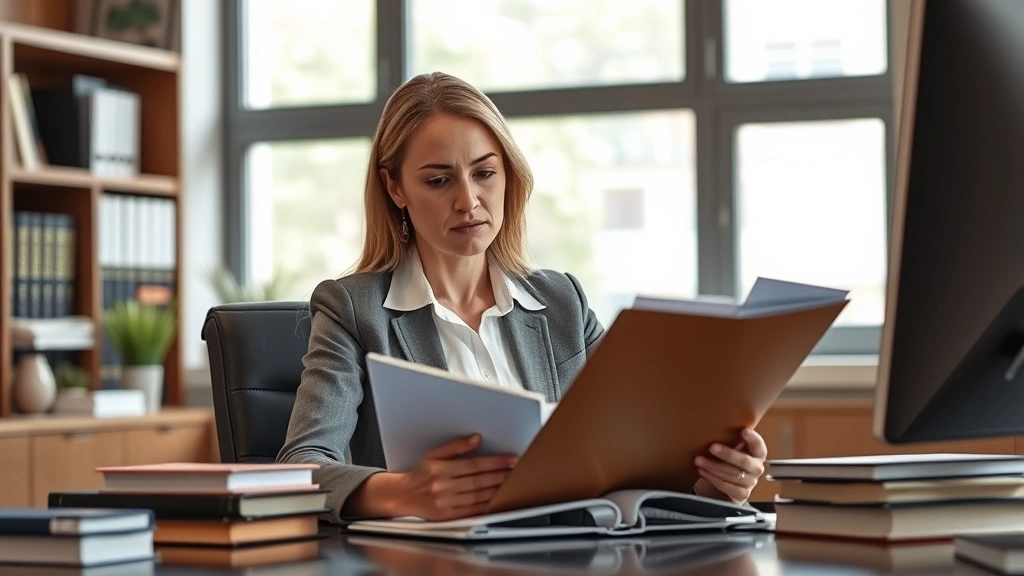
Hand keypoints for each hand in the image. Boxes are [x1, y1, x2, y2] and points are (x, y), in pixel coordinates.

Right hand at [397, 434, 516, 520]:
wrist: (404, 496)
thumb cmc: (421, 474)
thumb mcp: (434, 455)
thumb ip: (455, 446)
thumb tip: (476, 439)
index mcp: (440, 469)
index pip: (474, 465)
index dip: (495, 462)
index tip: (510, 459)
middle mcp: (443, 486)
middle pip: (478, 480)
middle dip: (499, 475)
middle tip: (514, 470)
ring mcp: (446, 502)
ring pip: (477, 496)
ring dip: (496, 489)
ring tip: (509, 483)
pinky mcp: (448, 515)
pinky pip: (472, 509)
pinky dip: (486, 504)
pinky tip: (495, 498)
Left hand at [693, 428, 766, 503]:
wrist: (724, 487)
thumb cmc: (727, 462)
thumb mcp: (731, 450)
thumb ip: (730, 441)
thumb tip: (715, 428)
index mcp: (757, 454)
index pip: (758, 445)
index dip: (753, 439)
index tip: (743, 431)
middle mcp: (756, 468)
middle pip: (744, 461)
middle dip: (727, 454)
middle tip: (712, 447)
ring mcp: (750, 482)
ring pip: (733, 474)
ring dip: (713, 466)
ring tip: (699, 460)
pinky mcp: (741, 494)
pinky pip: (726, 486)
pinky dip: (713, 478)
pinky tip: (702, 471)